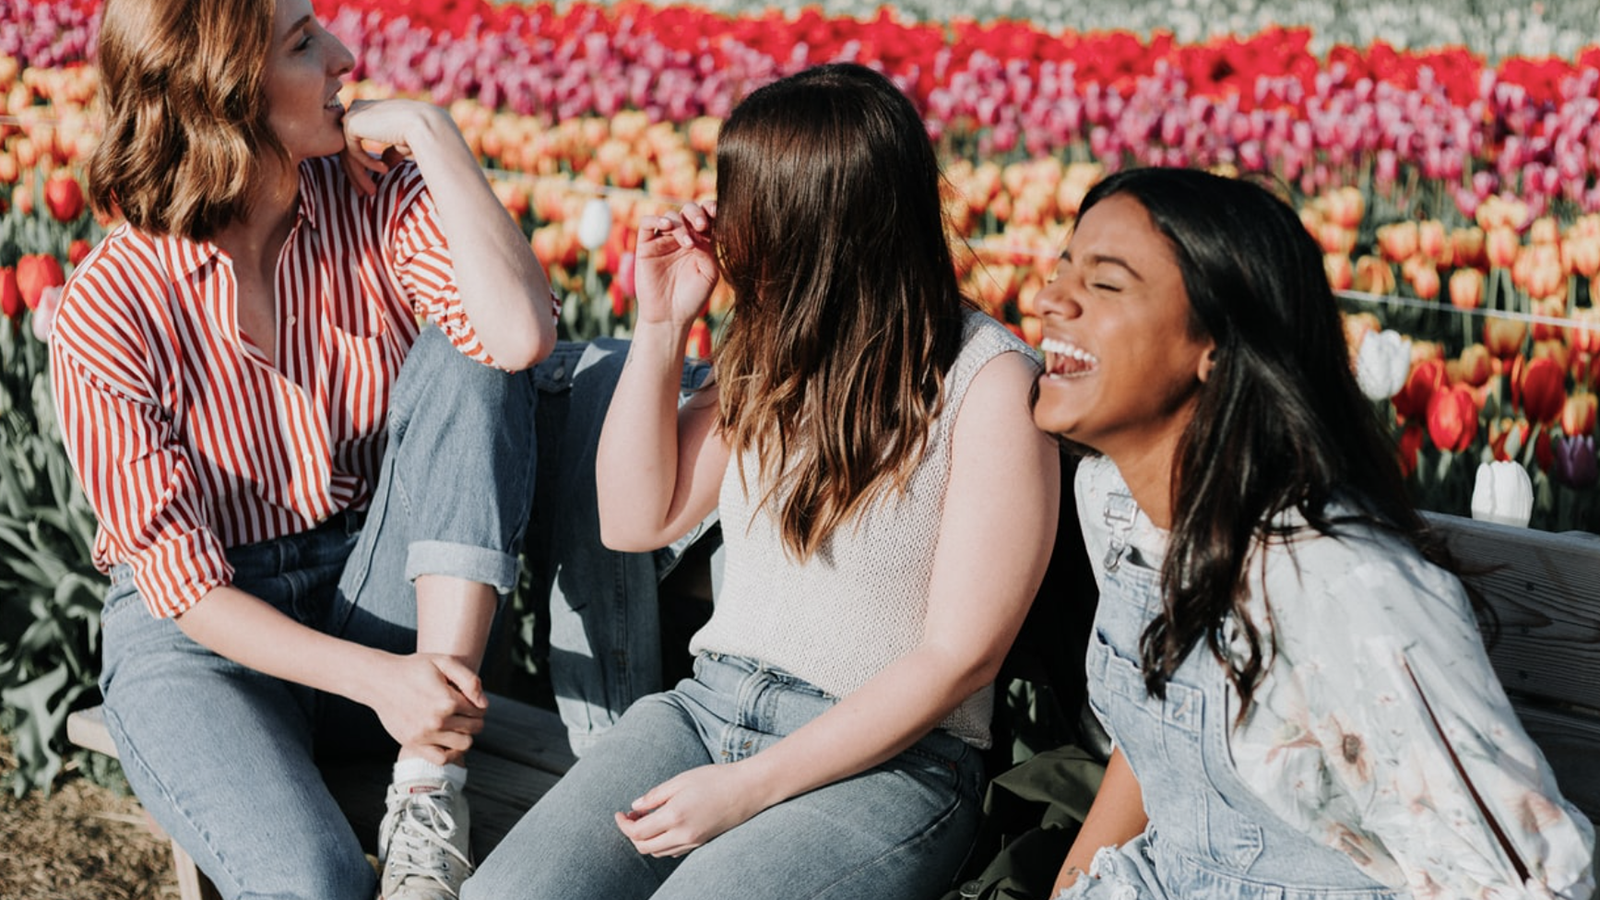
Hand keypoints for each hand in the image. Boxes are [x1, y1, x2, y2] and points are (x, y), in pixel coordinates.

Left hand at [337, 98, 452, 195]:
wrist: (423, 125)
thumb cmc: (419, 133)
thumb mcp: (401, 144)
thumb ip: (390, 151)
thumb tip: (385, 163)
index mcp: (369, 111)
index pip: (356, 140)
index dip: (361, 164)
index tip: (370, 184)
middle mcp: (358, 109)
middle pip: (348, 148)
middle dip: (356, 173)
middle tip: (362, 194)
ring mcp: (352, 114)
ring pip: (348, 152)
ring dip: (360, 175)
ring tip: (371, 192)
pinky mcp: (351, 123)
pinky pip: (353, 151)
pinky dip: (367, 164)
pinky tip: (384, 170)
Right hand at [364, 652, 487, 763]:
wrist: (380, 680)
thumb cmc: (414, 668)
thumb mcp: (443, 662)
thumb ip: (469, 680)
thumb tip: (483, 704)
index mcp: (448, 700)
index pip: (480, 710)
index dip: (478, 704)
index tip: (469, 699)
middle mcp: (437, 721)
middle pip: (475, 728)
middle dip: (474, 719)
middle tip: (464, 711)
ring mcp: (425, 735)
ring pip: (464, 744)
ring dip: (466, 735)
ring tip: (457, 725)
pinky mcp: (414, 744)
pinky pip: (441, 759)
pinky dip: (451, 754)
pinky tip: (449, 741)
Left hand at [613, 761, 767, 856]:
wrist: (748, 789)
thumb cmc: (716, 779)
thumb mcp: (681, 780)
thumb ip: (655, 795)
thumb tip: (635, 806)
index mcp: (675, 816)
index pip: (637, 832)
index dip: (623, 824)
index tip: (619, 813)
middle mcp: (682, 834)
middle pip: (644, 847)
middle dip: (631, 835)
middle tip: (629, 818)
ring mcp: (693, 842)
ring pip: (658, 852)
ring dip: (646, 840)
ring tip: (645, 820)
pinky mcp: (701, 843)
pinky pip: (673, 850)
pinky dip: (661, 843)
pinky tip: (663, 826)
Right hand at [634, 201, 719, 328]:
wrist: (670, 317)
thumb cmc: (693, 297)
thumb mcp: (709, 272)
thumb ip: (708, 249)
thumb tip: (700, 230)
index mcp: (701, 241)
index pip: (706, 216)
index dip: (711, 209)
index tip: (718, 213)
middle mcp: (682, 237)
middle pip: (688, 210)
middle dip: (697, 213)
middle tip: (702, 226)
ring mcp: (663, 240)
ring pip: (671, 215)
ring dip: (681, 224)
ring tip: (687, 244)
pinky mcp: (646, 245)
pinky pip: (647, 223)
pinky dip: (657, 219)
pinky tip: (667, 227)